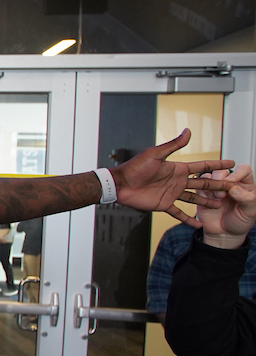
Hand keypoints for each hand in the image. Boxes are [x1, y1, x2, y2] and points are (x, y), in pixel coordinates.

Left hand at [112, 129, 234, 227]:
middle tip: (235, 187)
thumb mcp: (155, 154)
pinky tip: (198, 224)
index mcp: (177, 168)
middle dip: (219, 185)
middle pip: (203, 183)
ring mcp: (172, 193)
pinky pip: (179, 213)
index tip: (232, 163)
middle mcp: (177, 181)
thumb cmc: (134, 167)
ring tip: (220, 205)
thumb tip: (189, 130)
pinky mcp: (164, 204)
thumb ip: (173, 145)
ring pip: (195, 198)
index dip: (217, 165)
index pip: (202, 166)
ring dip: (207, 202)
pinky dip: (188, 219)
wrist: (120, 184)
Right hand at [196, 165, 255, 249]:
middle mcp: (230, 184)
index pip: (243, 170)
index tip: (232, 182)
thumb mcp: (250, 212)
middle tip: (223, 194)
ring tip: (217, 198)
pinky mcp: (203, 194)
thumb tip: (235, 188)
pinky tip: (208, 201)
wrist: (225, 234)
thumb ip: (246, 199)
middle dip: (221, 180)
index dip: (237, 173)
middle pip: (223, 171)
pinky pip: (199, 186)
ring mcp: (216, 188)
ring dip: (211, 185)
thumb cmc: (241, 221)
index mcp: (245, 184)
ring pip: (209, 176)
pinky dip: (202, 192)